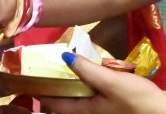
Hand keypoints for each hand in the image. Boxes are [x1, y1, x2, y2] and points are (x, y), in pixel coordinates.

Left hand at [38, 53, 165, 113]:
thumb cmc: (137, 101)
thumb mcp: (111, 81)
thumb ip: (87, 69)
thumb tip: (64, 56)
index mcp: (83, 112)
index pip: (52, 103)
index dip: (39, 91)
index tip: (27, 76)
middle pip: (62, 104)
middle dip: (53, 89)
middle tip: (44, 67)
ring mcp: (100, 113)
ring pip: (77, 101)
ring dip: (69, 87)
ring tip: (64, 67)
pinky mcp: (111, 109)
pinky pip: (89, 99)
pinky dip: (85, 87)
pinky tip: (90, 73)